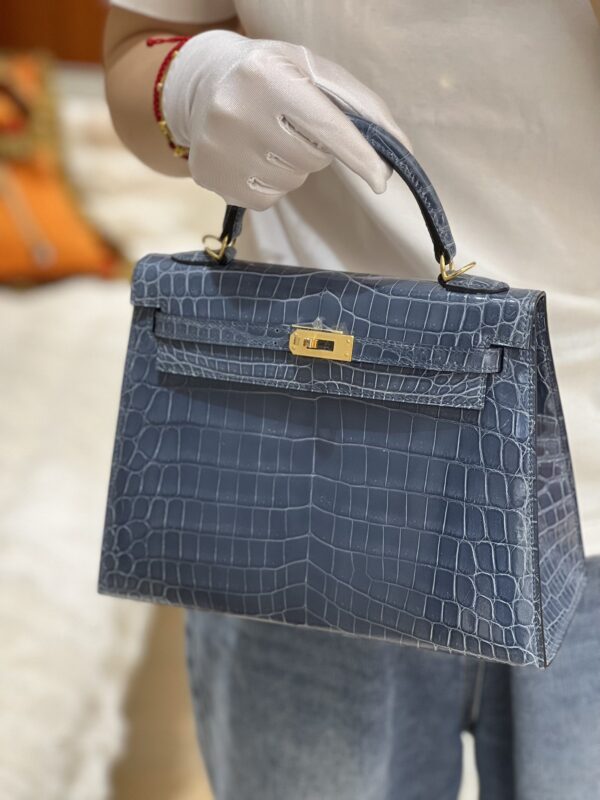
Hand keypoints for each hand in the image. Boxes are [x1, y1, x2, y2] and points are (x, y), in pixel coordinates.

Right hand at [162, 30, 409, 209]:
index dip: (360, 155)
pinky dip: (269, 184)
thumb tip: (398, 150)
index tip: (381, 179)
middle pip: (311, 159)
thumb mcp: (312, 71)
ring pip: (290, 182)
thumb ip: (360, 106)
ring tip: (267, 137)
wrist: (201, 82)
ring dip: (291, 166)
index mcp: (266, 75)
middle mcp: (236, 111)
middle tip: (290, 124)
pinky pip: (266, 200)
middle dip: (313, 148)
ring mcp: (219, 148)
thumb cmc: (272, 74)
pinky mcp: (211, 177)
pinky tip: (252, 157)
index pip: (326, 127)